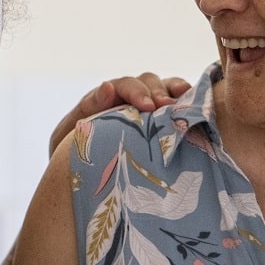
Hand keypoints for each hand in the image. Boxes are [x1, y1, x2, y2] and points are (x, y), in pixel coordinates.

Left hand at [47, 72, 191, 156]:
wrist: (78, 181)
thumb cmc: (72, 158)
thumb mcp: (67, 136)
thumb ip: (85, 111)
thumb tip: (107, 87)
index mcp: (103, 98)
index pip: (121, 85)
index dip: (135, 92)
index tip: (146, 106)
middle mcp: (128, 98)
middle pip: (147, 83)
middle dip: (157, 93)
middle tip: (166, 107)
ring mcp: (147, 108)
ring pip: (164, 88)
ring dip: (174, 94)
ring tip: (183, 103)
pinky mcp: (163, 122)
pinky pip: (177, 103)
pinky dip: (188, 100)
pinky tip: (197, 105)